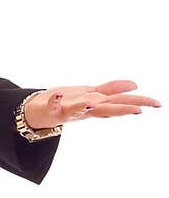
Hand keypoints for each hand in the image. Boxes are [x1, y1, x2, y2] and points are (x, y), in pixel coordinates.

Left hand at [24, 79, 160, 129]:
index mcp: (97, 103)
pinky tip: (58, 95)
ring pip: (79, 110)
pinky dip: (55, 100)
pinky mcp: (52, 109)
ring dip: (86, 107)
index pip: (121, 102)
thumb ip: (112, 89)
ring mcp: (69, 111)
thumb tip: (135, 85)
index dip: (139, 102)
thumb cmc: (69, 102)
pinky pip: (53, 104)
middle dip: (122, 108)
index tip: (157, 104)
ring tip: (92, 103)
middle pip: (106, 109)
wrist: (40, 112)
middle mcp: (86, 109)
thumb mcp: (93, 94)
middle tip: (139, 110)